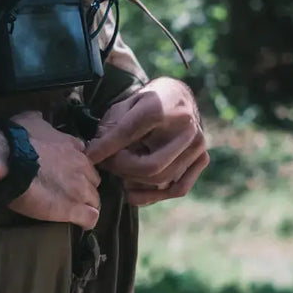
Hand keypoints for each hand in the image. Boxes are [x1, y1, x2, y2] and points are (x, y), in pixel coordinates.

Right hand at [7, 111, 101, 229]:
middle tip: (68, 192)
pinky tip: (79, 223)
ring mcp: (80, 188)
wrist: (8, 160)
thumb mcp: (31, 120)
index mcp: (73, 146)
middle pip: (93, 180)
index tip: (68, 172)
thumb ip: (41, 122)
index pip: (86, 159)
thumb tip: (39, 118)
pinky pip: (90, 218)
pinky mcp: (73, 208)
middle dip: (84, 186)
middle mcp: (82, 166)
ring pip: (94, 200)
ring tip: (73, 210)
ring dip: (86, 204)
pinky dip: (86, 221)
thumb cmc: (17, 139)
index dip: (78, 168)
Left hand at [86, 77, 209, 206]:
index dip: (105, 149)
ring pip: (162, 180)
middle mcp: (185, 127)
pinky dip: (153, 196)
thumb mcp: (125, 105)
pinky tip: (133, 192)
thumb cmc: (146, 101)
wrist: (177, 96)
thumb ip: (111, 128)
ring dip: (135, 183)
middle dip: (121, 169)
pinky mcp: (202, 158)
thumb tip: (94, 154)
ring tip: (119, 175)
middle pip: (149, 166)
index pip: (127, 135)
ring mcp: (197, 144)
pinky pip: (178, 188)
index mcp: (161, 108)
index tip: (89, 156)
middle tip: (106, 165)